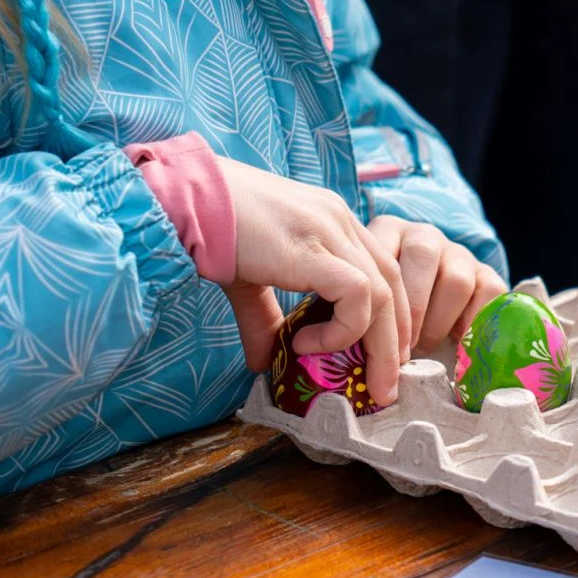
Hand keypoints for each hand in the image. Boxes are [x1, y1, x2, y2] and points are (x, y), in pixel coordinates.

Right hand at [213, 158, 409, 402]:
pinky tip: (309, 345)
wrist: (182, 197)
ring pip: (385, 294)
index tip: (380, 355)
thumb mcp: (248, 280)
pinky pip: (356, 295)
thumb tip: (263, 364)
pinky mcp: (313, 248)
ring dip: (381, 345)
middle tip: (387, 381)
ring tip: (367, 379)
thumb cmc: (209, 230)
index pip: (382, 270)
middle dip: (396, 337)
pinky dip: (345, 329)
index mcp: (332, 221)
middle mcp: (340, 221)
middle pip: (394, 284)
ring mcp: (331, 230)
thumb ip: (264, 320)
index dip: (389, 316)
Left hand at [365, 215, 507, 350]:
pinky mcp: (487, 273)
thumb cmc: (384, 308)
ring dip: (438, 323)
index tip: (372, 340)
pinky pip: (489, 294)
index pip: (384, 252)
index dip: (380, 303)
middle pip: (423, 257)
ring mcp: (458, 253)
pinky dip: (472, 323)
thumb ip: (352, 308)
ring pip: (456, 280)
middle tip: (401, 348)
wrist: (426, 306)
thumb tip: (332, 343)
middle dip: (412, 312)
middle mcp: (424, 236)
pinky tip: (453, 342)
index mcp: (388, 232)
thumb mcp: (363, 299)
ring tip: (424, 348)